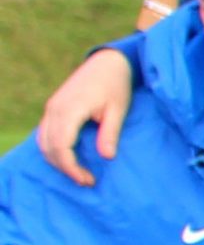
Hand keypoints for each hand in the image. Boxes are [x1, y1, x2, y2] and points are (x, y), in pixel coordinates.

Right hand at [36, 45, 136, 187]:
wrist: (106, 63)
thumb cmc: (116, 85)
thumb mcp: (118, 109)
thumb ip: (110, 132)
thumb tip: (107, 157)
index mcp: (70, 109)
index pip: (62, 146)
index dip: (71, 167)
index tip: (87, 180)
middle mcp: (55, 109)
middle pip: (49, 147)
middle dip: (65, 168)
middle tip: (87, 181)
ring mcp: (51, 108)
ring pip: (43, 142)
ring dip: (57, 161)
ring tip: (79, 174)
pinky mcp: (52, 108)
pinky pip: (44, 134)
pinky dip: (52, 150)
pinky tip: (68, 159)